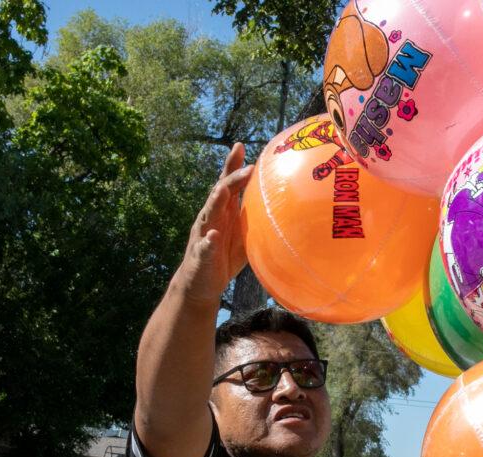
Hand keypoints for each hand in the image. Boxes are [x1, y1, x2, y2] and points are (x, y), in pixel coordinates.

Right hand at [174, 144, 253, 304]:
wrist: (201, 285)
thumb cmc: (224, 257)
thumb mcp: (242, 235)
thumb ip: (254, 218)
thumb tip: (281, 206)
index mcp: (222, 212)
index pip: (226, 183)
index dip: (232, 165)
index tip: (240, 146)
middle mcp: (211, 219)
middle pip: (219, 193)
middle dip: (231, 179)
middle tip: (247, 168)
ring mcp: (203, 236)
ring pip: (208, 215)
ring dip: (215, 202)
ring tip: (223, 191)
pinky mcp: (201, 256)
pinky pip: (204, 247)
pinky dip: (207, 242)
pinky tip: (212, 237)